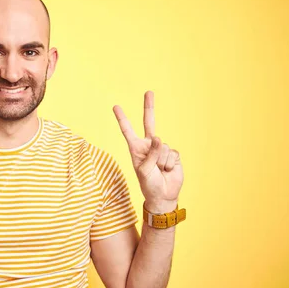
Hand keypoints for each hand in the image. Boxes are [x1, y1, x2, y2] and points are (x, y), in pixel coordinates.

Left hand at [113, 91, 183, 209]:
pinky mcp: (173, 154)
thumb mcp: (145, 170)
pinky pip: (172, 153)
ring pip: (163, 146)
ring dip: (161, 161)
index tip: (115, 106)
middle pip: (149, 122)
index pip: (128, 130)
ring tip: (159, 171)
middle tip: (149, 92)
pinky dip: (169, 164)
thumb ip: (151, 154)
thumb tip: (159, 138)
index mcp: (136, 148)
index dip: (122, 119)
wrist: (163, 195)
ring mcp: (161, 149)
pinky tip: (167, 171)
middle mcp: (148, 145)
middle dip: (149, 107)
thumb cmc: (149, 184)